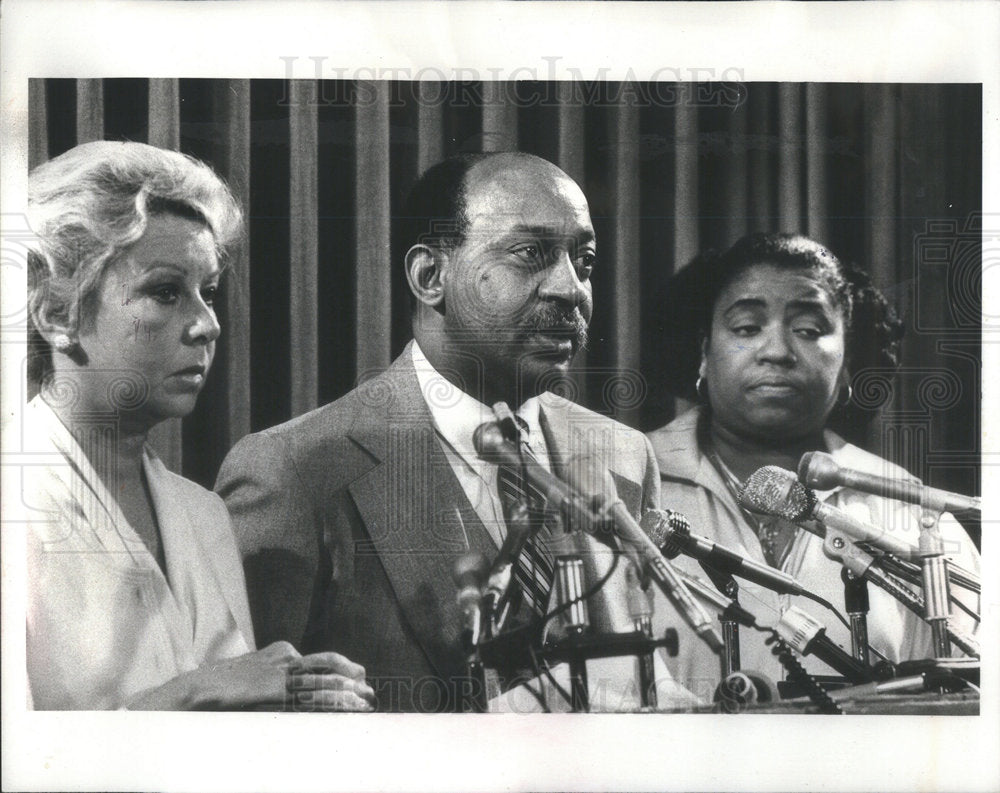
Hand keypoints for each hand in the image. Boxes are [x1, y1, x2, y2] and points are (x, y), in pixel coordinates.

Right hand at [126, 641, 374, 711]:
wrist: (196, 689)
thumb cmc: (220, 689)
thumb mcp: (251, 681)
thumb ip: (274, 684)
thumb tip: (292, 695)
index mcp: (279, 652)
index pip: (317, 661)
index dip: (341, 670)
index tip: (358, 680)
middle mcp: (285, 657)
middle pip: (327, 665)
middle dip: (351, 678)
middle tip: (369, 692)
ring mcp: (281, 671)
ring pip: (323, 679)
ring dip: (347, 691)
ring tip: (365, 702)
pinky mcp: (277, 688)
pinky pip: (311, 694)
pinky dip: (332, 700)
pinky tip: (345, 707)